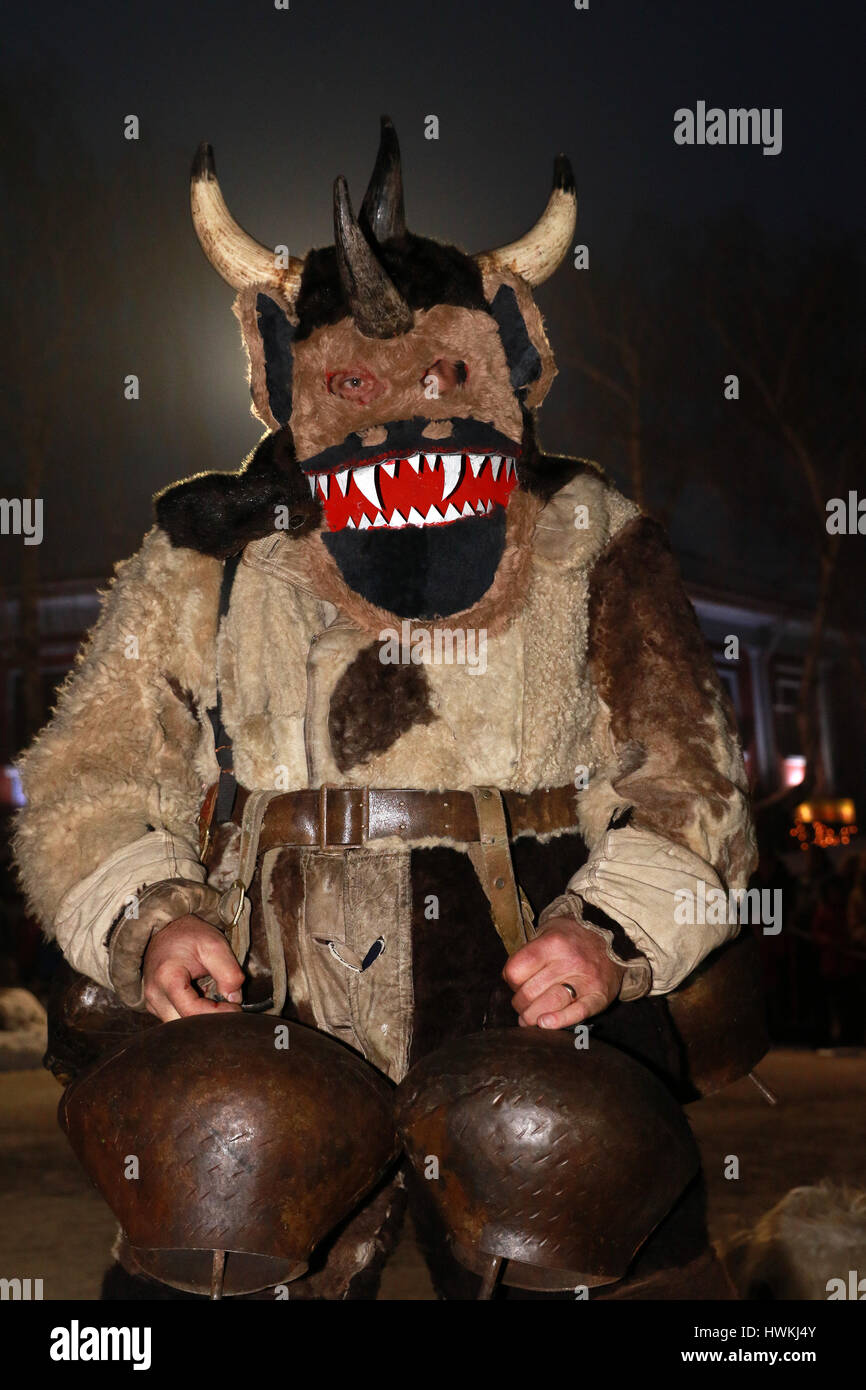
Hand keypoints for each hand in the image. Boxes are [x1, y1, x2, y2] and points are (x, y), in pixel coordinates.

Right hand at [142, 914, 244, 1021]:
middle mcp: (155, 995)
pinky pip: (177, 1019)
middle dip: (210, 1022)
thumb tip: (235, 999)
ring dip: (202, 1020)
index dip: (218, 1014)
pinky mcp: (156, 1006)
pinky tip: (207, 1004)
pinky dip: (194, 1016)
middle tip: (230, 1010)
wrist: (165, 929)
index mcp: (167, 977)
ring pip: (180, 1027)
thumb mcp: (215, 945)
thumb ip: (229, 972)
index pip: (192, 1011)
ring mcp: (153, 1003)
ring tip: (219, 1005)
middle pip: (184, 1026)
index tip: (237, 1007)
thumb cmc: (189, 935)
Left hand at [503, 917, 623, 1028]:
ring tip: (531, 1017)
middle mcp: (569, 961)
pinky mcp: (599, 996)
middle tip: (524, 1002)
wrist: (614, 936)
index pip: (516, 970)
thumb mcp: (548, 931)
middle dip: (520, 1003)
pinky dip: (559, 1020)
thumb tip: (511, 981)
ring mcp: (585, 979)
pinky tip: (546, 1024)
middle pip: (529, 992)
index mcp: (552, 943)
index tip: (516, 981)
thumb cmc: (573, 937)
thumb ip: (529, 953)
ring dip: (533, 1016)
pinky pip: (577, 1013)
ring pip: (548, 1004)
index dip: (510, 980)